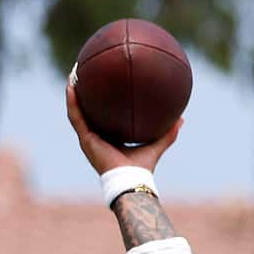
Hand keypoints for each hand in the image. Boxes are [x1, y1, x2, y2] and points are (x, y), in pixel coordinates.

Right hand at [65, 74, 181, 176]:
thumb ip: (168, 132)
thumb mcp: (157, 144)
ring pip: (76, 111)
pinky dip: (72, 101)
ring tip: (73, 73)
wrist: (130, 180)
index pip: (102, 117)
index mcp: (108, 138)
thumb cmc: (141, 168)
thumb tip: (182, 118)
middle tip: (84, 74)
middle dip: (83, 93)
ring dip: (72, 92)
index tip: (102, 85)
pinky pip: (75, 116)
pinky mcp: (84, 139)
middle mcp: (95, 137)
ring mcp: (87, 138)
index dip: (100, 102)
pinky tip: (72, 85)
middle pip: (86, 111)